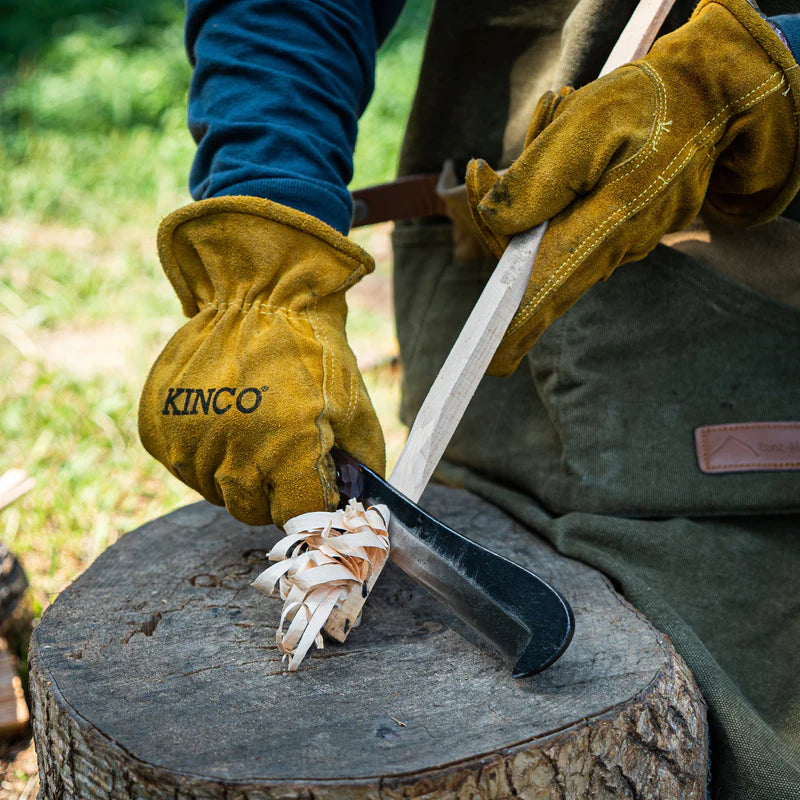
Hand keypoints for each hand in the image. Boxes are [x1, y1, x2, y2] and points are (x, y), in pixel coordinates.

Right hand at [138, 197, 384, 526]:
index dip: (307, 505)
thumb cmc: (314, 355)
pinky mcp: (157, 429)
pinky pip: (182, 465)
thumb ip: (361, 466)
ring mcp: (189, 442)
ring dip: (233, 471)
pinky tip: (220, 414)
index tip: (309, 488)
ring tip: (249, 423)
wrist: (259, 299)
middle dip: (270, 491)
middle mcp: (234, 453)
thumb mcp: (353, 407)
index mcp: (289, 451)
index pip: (296, 517)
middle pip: (250, 510)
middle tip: (278, 452)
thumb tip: (361, 507)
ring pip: (213, 490)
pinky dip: (202, 452)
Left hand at [467, 0, 799, 375]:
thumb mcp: (588, 124)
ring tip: (550, 121)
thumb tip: (494, 220)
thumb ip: (539, 176)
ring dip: (527, 191)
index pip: (550, 291)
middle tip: (480, 170)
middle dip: (497, 219)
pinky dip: (546, 191)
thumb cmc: (649, 107)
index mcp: (610, 227)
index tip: (488, 364)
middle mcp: (612, 249)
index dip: (516, 328)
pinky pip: (562, 226)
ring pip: (543, 239)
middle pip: (529, 264)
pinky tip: (558, 136)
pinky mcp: (610, 233)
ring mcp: (613, 245)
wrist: (706, 100)